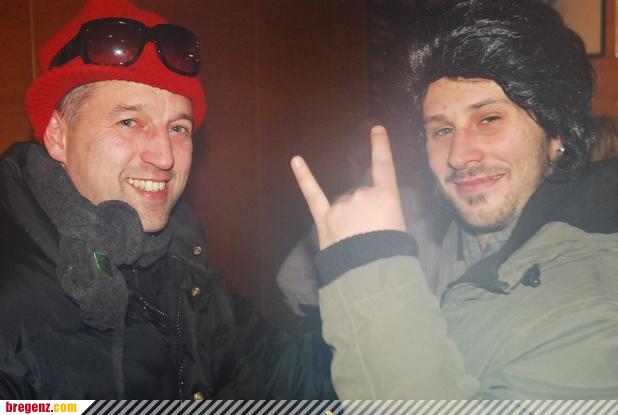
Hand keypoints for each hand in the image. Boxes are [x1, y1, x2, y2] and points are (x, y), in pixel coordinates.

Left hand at [291, 125, 406, 248]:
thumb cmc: (391, 253)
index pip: (384, 166)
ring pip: (342, 207)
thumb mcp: (400, 228)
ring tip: (355, 244)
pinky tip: (295, 161)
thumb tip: (370, 218)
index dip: (380, 147)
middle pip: (361, 197)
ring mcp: (341, 207)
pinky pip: (312, 195)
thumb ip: (384, 214)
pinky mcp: (324, 219)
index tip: (376, 129)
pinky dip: (304, 177)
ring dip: (347, 222)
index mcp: (386, 197)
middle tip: (371, 238)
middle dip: (364, 215)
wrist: (371, 273)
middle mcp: (362, 195)